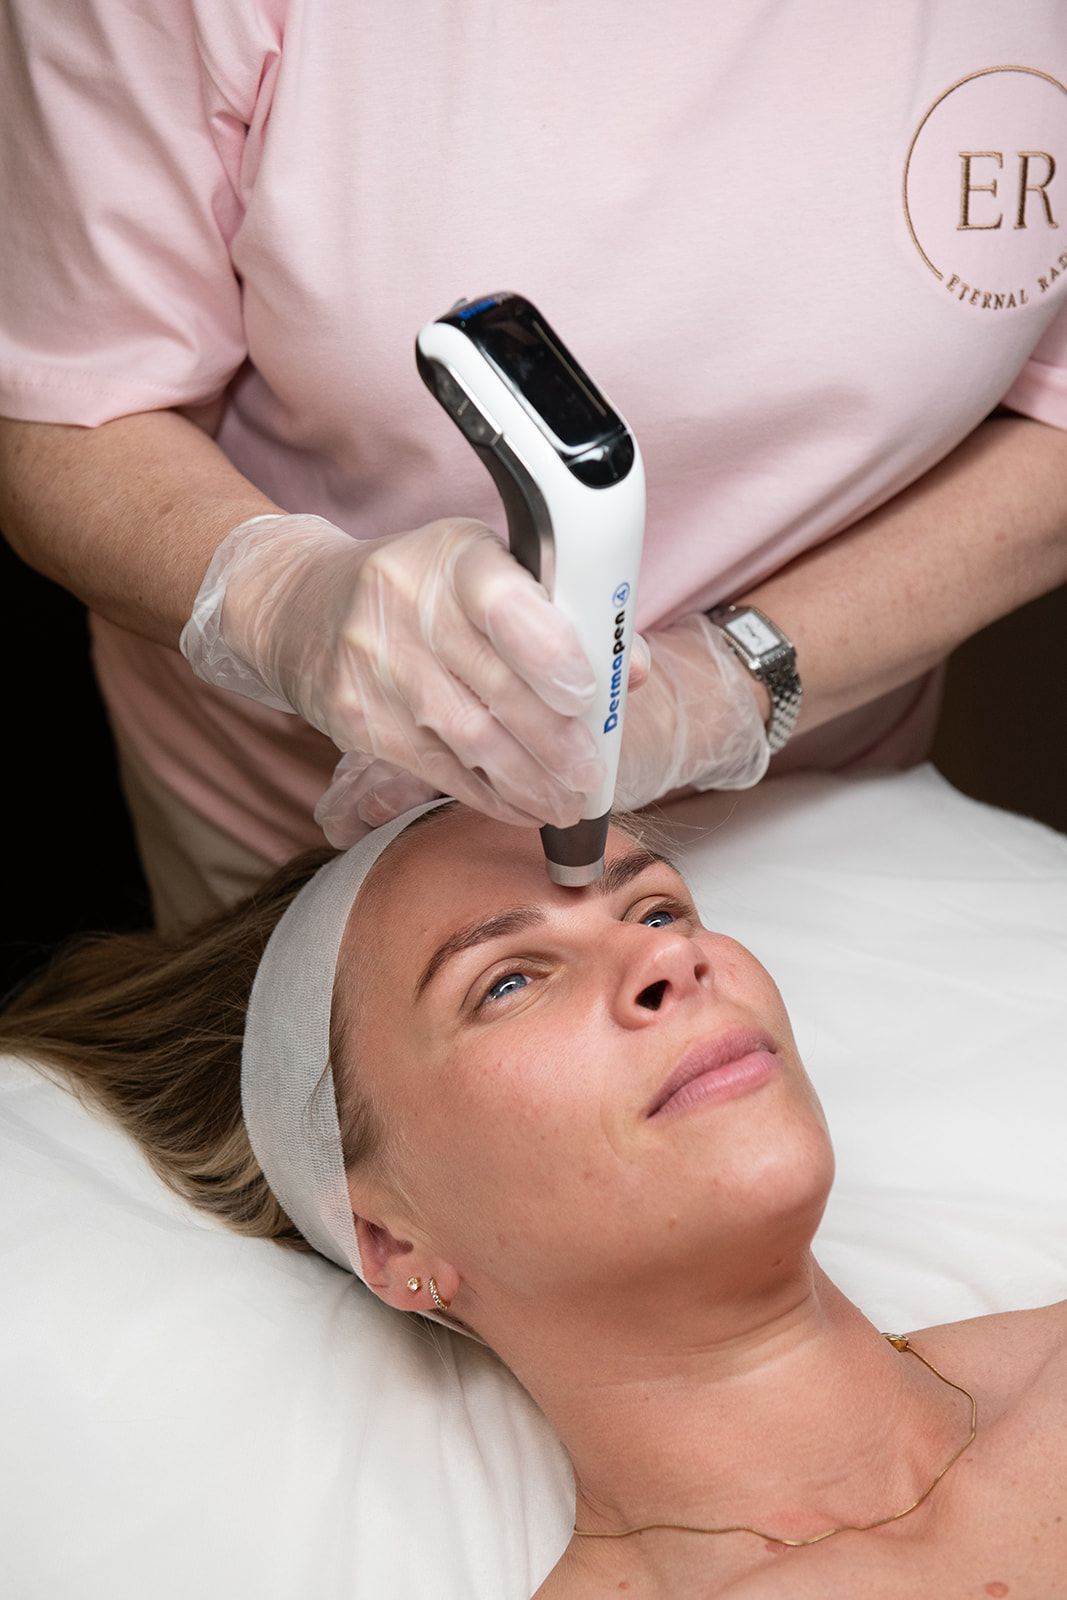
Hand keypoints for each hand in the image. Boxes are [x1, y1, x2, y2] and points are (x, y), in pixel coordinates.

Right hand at [311, 611, 767, 840]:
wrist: (304, 608)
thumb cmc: (424, 589)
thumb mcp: (486, 571)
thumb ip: (562, 615)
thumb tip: (631, 672)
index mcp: (455, 555)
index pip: (503, 602)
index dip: (551, 654)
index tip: (589, 696)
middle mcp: (407, 603)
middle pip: (495, 686)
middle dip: (554, 743)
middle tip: (591, 777)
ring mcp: (375, 664)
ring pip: (468, 736)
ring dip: (528, 781)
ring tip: (568, 804)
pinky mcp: (357, 719)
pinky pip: (436, 767)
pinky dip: (489, 795)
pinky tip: (523, 807)